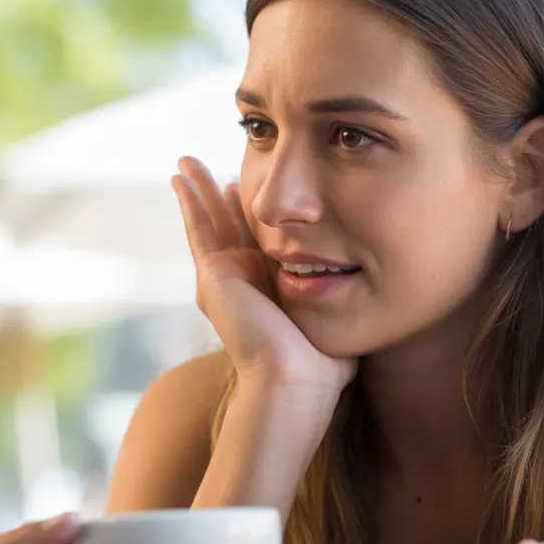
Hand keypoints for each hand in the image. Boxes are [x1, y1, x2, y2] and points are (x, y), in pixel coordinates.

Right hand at [171, 156, 355, 394]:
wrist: (294, 381)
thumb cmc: (321, 364)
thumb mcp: (333, 316)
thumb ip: (338, 295)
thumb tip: (363, 278)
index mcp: (266, 289)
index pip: (258, 239)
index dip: (255, 212)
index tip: (251, 184)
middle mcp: (240, 282)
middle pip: (227, 225)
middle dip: (218, 195)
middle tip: (206, 167)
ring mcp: (222, 278)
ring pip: (207, 222)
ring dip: (196, 189)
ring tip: (184, 162)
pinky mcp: (214, 274)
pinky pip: (199, 228)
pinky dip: (189, 201)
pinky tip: (180, 177)